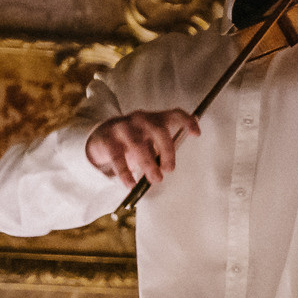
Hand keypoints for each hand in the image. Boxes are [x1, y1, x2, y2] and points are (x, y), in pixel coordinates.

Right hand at [84, 108, 198, 185]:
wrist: (101, 136)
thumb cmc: (133, 142)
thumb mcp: (150, 142)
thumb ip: (161, 151)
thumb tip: (169, 170)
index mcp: (155, 119)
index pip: (174, 114)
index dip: (187, 121)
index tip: (196, 134)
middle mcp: (141, 120)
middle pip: (158, 130)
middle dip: (167, 150)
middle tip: (170, 170)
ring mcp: (123, 127)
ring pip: (137, 144)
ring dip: (148, 163)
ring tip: (155, 179)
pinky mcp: (107, 139)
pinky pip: (117, 156)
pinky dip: (125, 172)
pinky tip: (130, 183)